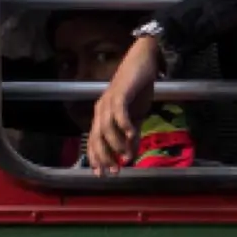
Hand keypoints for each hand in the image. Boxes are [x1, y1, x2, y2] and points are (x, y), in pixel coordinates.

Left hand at [87, 36, 165, 174]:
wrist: (143, 62)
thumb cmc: (138, 89)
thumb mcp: (136, 117)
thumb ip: (132, 135)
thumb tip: (130, 156)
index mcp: (102, 115)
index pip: (94, 141)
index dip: (97, 158)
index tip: (103, 174)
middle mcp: (101, 109)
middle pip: (96, 137)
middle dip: (103, 156)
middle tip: (113, 170)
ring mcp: (108, 101)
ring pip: (105, 128)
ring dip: (115, 144)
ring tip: (126, 156)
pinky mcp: (119, 94)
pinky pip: (119, 114)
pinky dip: (124, 126)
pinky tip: (133, 135)